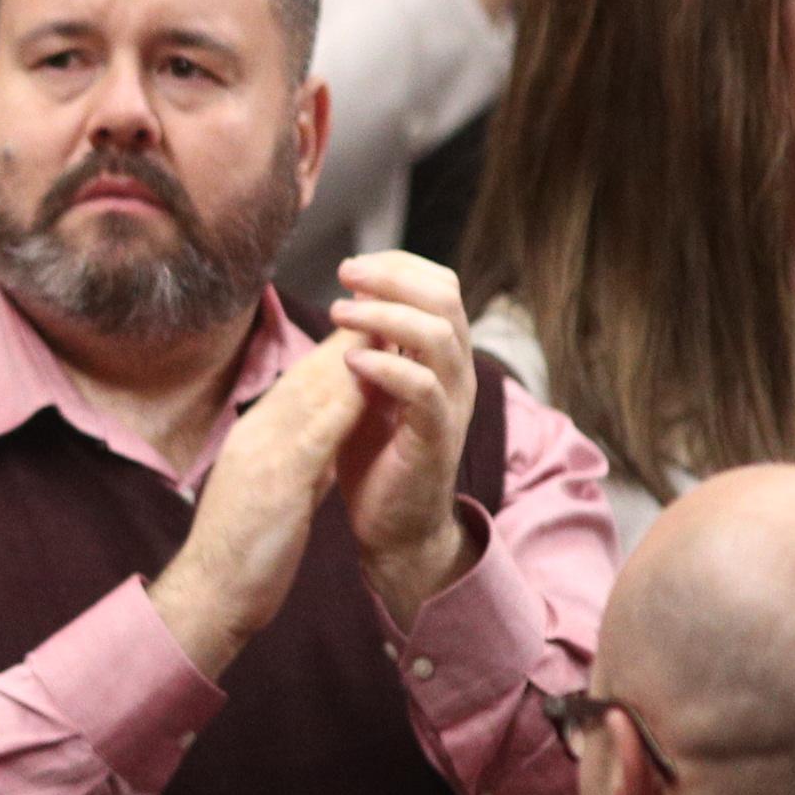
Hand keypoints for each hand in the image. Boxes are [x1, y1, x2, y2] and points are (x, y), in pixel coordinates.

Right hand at [147, 337, 370, 679]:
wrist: (209, 593)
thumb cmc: (243, 549)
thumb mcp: (275, 491)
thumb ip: (300, 459)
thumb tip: (329, 437)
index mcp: (257, 437)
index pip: (304, 382)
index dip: (341, 350)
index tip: (375, 324)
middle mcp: (257, 434)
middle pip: (309, 374)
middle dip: (351, 336)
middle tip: (388, 300)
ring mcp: (262, 454)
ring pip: (310, 392)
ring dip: (349, 355)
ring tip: (386, 322)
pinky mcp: (274, 481)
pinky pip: (311, 433)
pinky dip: (339, 403)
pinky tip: (368, 384)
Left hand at [326, 251, 481, 626]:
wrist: (392, 529)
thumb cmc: (376, 456)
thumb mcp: (368, 388)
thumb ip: (369, 346)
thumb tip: (352, 295)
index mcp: (442, 356)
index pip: (440, 286)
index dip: (399, 266)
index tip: (352, 265)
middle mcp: (456, 373)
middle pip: (445, 298)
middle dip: (393, 277)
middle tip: (345, 274)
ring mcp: (451, 404)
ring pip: (438, 336)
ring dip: (384, 315)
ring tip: (339, 312)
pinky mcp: (436, 438)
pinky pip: (423, 389)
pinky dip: (385, 366)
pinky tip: (349, 359)